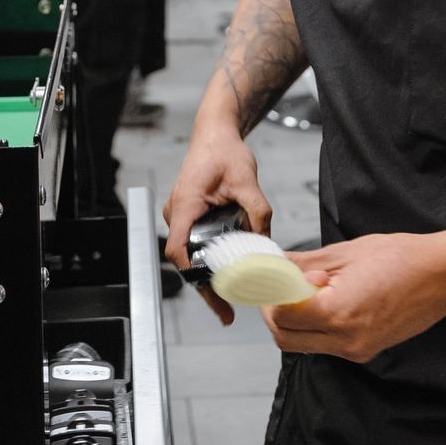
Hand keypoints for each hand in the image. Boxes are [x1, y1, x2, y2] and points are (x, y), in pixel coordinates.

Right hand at [163, 129, 273, 326]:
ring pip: (190, 252)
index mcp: (186, 204)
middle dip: (205, 286)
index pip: (179, 249)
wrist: (215, 134)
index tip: (210, 292)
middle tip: (225, 310)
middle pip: (185, 259)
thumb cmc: (224, 151)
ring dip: (207, 274)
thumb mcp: (247, 180)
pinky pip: (194, 242)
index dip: (193, 274)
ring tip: (228, 298)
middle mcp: (177, 212)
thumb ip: (258, 211)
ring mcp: (180, 214)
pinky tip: (227, 271)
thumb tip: (267, 240)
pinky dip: (209, 258)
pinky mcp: (188, 215)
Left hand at [262, 233, 445, 363]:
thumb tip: (274, 263)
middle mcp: (346, 341)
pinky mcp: (366, 351)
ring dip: (295, 322)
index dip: (270, 295)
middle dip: (275, 313)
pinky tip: (328, 300)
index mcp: (339, 314)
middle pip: (286, 340)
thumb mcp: (346, 252)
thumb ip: (304, 263)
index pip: (282, 316)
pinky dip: (316, 326)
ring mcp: (357, 350)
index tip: (268, 277)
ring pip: (304, 345)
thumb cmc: (402, 259)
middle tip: (278, 286)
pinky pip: (326, 344)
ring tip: (308, 290)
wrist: (443, 277)